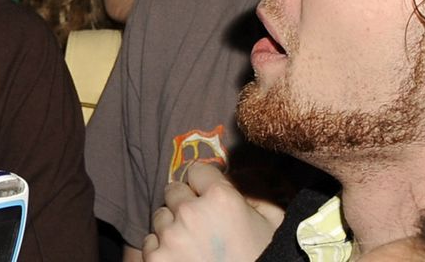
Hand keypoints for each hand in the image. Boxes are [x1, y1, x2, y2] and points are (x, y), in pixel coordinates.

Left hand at [143, 161, 283, 261]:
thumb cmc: (267, 258)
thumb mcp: (274, 223)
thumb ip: (255, 193)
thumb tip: (233, 177)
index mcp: (221, 198)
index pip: (198, 171)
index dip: (206, 183)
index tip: (210, 196)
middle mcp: (190, 212)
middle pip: (174, 191)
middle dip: (187, 203)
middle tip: (204, 225)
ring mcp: (170, 237)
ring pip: (161, 216)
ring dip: (173, 226)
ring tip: (195, 245)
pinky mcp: (156, 258)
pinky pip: (150, 242)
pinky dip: (163, 249)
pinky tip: (183, 258)